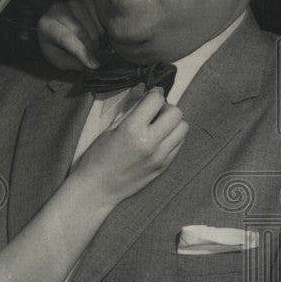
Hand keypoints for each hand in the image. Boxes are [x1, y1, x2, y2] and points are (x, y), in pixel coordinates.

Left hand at [38, 0, 102, 69]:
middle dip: (89, 49)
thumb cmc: (55, 44)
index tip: (92, 65)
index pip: (66, 38)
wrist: (58, 25)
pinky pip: (101, 20)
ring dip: (96, 41)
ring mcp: (75, 2)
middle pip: (82, 33)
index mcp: (47, 24)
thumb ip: (70, 64)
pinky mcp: (88, 0)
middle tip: (89, 57)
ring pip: (94, 28)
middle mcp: (59, 9)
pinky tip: (93, 32)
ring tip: (88, 44)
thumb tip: (90, 64)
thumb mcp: (56, 58)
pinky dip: (101, 31)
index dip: (81, 52)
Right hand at [73, 89, 188, 205]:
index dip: (154, 93)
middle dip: (166, 107)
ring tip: (159, 125)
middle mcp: (150, 142)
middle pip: (175, 113)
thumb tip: (146, 95)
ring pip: (183, 128)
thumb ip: (131, 111)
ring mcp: (160, 156)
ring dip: (173, 122)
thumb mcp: (110, 129)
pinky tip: (159, 139)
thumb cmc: (97, 156)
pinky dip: (172, 137)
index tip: (151, 94)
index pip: (156, 100)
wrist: (98, 188)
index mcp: (132, 129)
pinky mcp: (164, 166)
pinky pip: (179, 144)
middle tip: (155, 111)